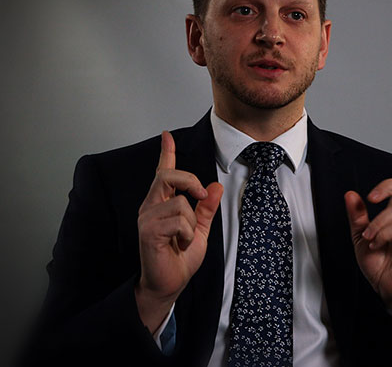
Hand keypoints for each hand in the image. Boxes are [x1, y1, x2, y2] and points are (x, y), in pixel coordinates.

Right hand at [135, 131, 222, 331]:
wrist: (169, 284)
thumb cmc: (179, 258)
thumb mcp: (199, 229)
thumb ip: (206, 209)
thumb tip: (216, 186)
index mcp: (161, 203)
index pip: (163, 173)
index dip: (166, 153)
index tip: (167, 135)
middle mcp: (150, 207)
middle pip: (168, 176)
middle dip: (190, 181)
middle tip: (202, 196)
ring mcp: (147, 218)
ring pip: (180, 203)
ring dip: (190, 224)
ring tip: (183, 240)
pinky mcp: (148, 231)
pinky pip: (178, 221)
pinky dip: (187, 234)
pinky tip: (179, 245)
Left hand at [345, 142, 391, 318]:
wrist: (389, 290)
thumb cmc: (380, 266)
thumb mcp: (361, 239)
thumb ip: (357, 217)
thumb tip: (351, 194)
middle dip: (387, 185)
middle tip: (371, 198)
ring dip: (377, 223)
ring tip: (369, 239)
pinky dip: (384, 233)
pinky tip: (378, 244)